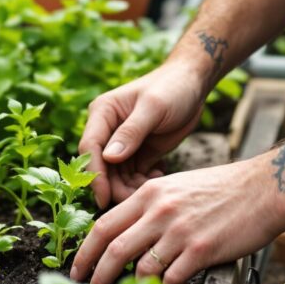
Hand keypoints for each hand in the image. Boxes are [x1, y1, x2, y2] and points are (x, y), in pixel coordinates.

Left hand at [69, 154, 284, 283]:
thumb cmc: (222, 189)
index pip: (103, 225)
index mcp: (148, 193)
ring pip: (139, 267)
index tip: (78, 270)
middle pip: (113, 249)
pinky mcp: (201, 250)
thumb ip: (149, 207)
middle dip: (96, 277)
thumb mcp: (176, 186)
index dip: (85, 252)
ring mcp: (179, 231)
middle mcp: (159, 211)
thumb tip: (126, 234)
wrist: (264, 188)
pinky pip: (171, 279)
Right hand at [80, 59, 206, 208]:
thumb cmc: (173, 87)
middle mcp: (107, 130)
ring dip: (130, 187)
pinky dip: (142, 182)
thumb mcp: (154, 107)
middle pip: (101, 167)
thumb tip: (109, 158)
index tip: (103, 199)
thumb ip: (131, 132)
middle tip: (136, 199)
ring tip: (153, 186)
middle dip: (115, 187)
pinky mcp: (137, 153)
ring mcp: (121, 143)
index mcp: (103, 113)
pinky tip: (160, 175)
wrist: (194, 84)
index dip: (94, 175)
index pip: (90, 148)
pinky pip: (132, 176)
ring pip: (116, 176)